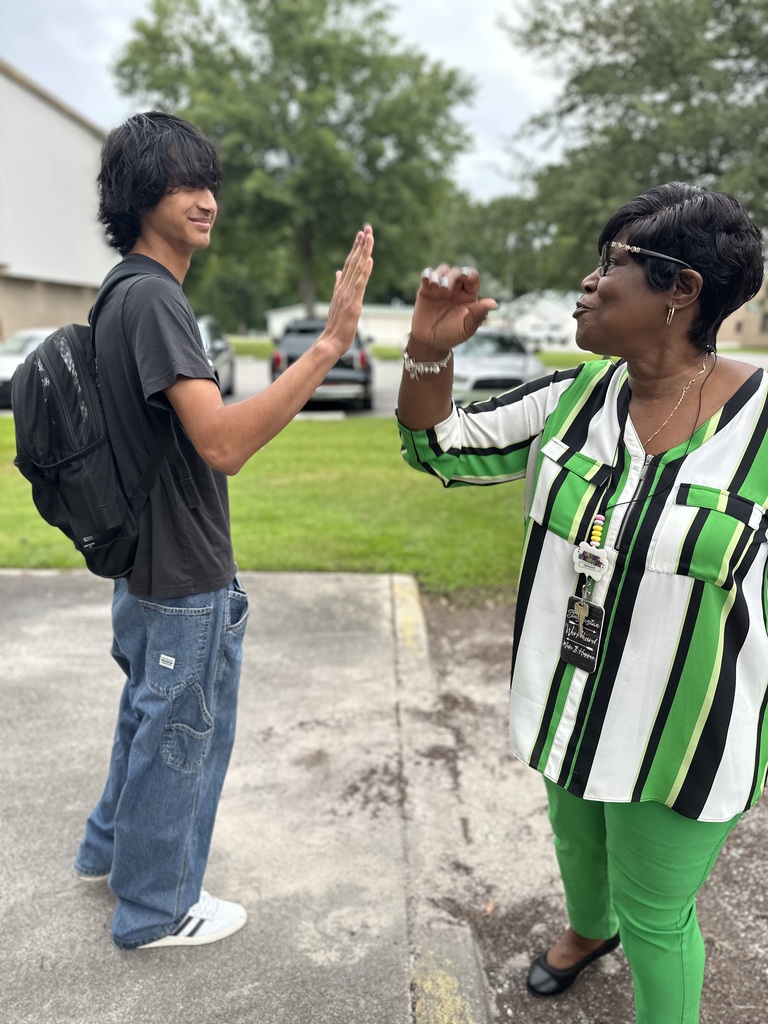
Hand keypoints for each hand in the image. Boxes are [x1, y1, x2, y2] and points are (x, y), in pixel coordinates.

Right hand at [321, 225, 374, 353]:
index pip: (349, 263)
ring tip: (369, 237)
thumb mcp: (338, 302)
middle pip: (353, 261)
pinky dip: (365, 271)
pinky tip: (369, 260)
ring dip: (363, 252)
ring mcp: (347, 294)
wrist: (330, 341)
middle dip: (361, 244)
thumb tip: (338, 272)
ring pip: (357, 269)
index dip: (356, 248)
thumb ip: (338, 285)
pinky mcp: (353, 303)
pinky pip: (360, 284)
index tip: (361, 234)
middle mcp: (344, 287)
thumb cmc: (336, 325)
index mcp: (341, 287)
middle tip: (367, 228)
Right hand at [410, 264, 496, 352]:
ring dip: (439, 274)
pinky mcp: (426, 289)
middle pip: (457, 272)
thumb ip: (478, 314)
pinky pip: (427, 275)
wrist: (430, 342)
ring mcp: (441, 287)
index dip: (469, 273)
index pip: (472, 277)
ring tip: (434, 285)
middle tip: (445, 289)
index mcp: (469, 295)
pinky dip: (427, 274)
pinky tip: (427, 280)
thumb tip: (494, 303)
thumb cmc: (452, 335)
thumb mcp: (466, 328)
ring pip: (443, 270)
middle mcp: (456, 288)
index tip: (464, 276)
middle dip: (451, 277)